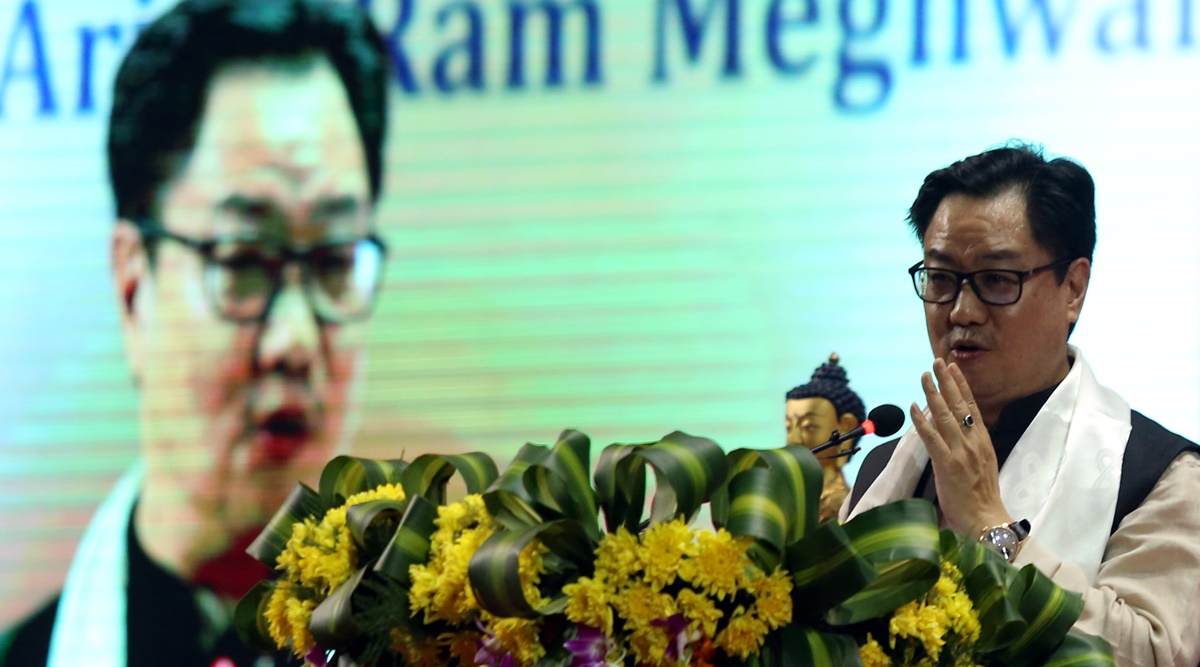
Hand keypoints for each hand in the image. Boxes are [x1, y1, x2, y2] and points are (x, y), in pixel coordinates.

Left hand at [910, 359, 1011, 536]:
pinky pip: (931, 437)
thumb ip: (972, 449)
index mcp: (983, 443)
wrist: (987, 521)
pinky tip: (913, 406)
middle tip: (937, 361)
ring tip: (924, 375)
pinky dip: (921, 420)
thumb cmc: (983, 499)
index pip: (972, 408)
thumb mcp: (983, 466)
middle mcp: (973, 443)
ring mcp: (960, 453)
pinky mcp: (947, 464)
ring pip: (945, 416)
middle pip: (959, 405)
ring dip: (933, 393)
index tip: (954, 369)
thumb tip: (961, 436)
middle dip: (947, 381)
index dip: (962, 386)